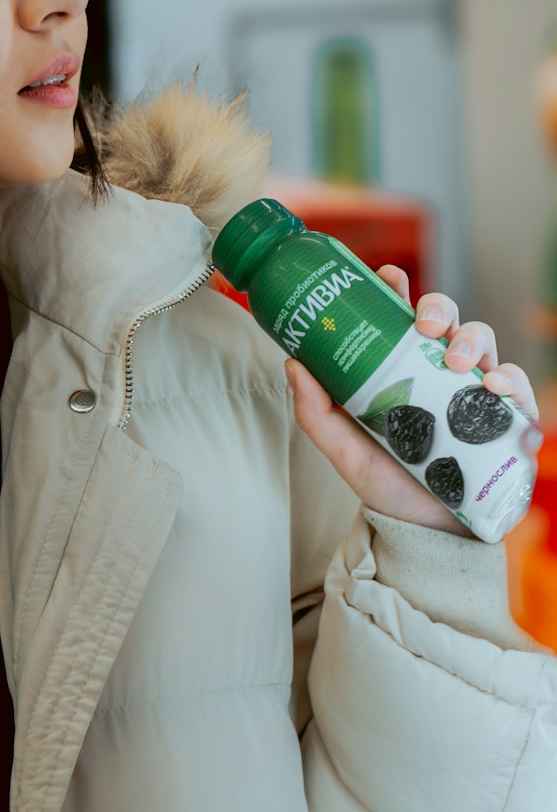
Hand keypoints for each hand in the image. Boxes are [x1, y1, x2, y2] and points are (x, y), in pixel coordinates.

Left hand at [284, 265, 542, 536]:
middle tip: (425, 327)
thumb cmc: (386, 484)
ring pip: (486, 343)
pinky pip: (519, 391)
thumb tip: (292, 363)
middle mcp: (441, 373)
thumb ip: (315, 412)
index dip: (399, 290)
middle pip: (449, 320)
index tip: (389, 277)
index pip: (404, 317)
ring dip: (475, 342)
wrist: (424, 534)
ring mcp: (475, 394)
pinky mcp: (506, 422)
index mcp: (404, 369)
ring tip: (460, 364)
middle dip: (440, 310)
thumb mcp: (344, 448)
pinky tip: (496, 392)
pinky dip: (513, 384)